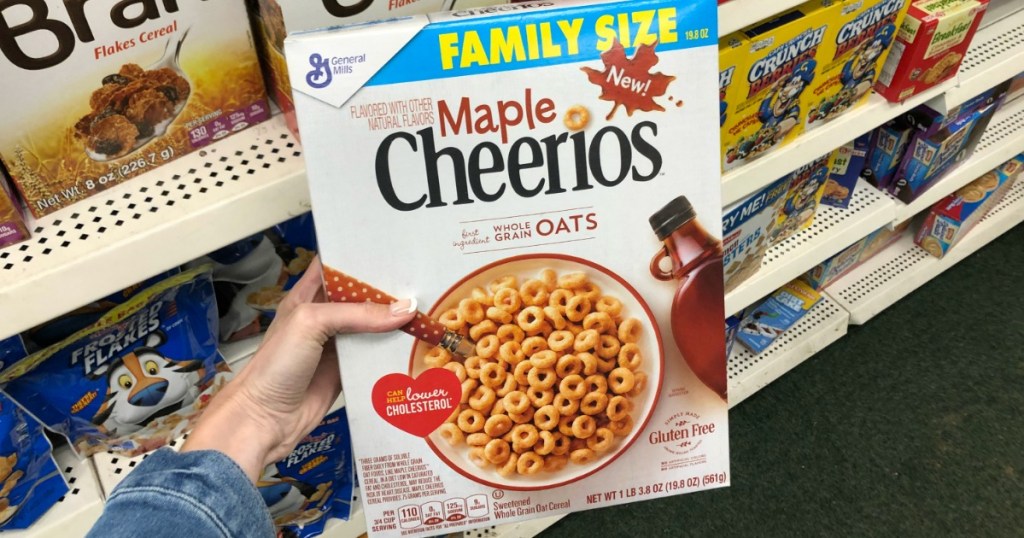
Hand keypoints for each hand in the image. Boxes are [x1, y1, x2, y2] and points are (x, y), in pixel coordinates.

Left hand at [182, 256, 415, 480]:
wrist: (267, 418)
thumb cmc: (276, 365)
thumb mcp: (311, 324)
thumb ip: (357, 313)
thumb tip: (405, 309)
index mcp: (308, 295)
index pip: (336, 265)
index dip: (360, 256)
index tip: (392, 248)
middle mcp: (325, 316)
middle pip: (361, 295)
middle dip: (387, 287)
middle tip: (420, 277)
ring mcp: (338, 343)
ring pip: (372, 325)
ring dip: (394, 319)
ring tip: (427, 306)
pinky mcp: (349, 369)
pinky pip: (375, 355)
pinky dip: (393, 349)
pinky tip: (416, 341)